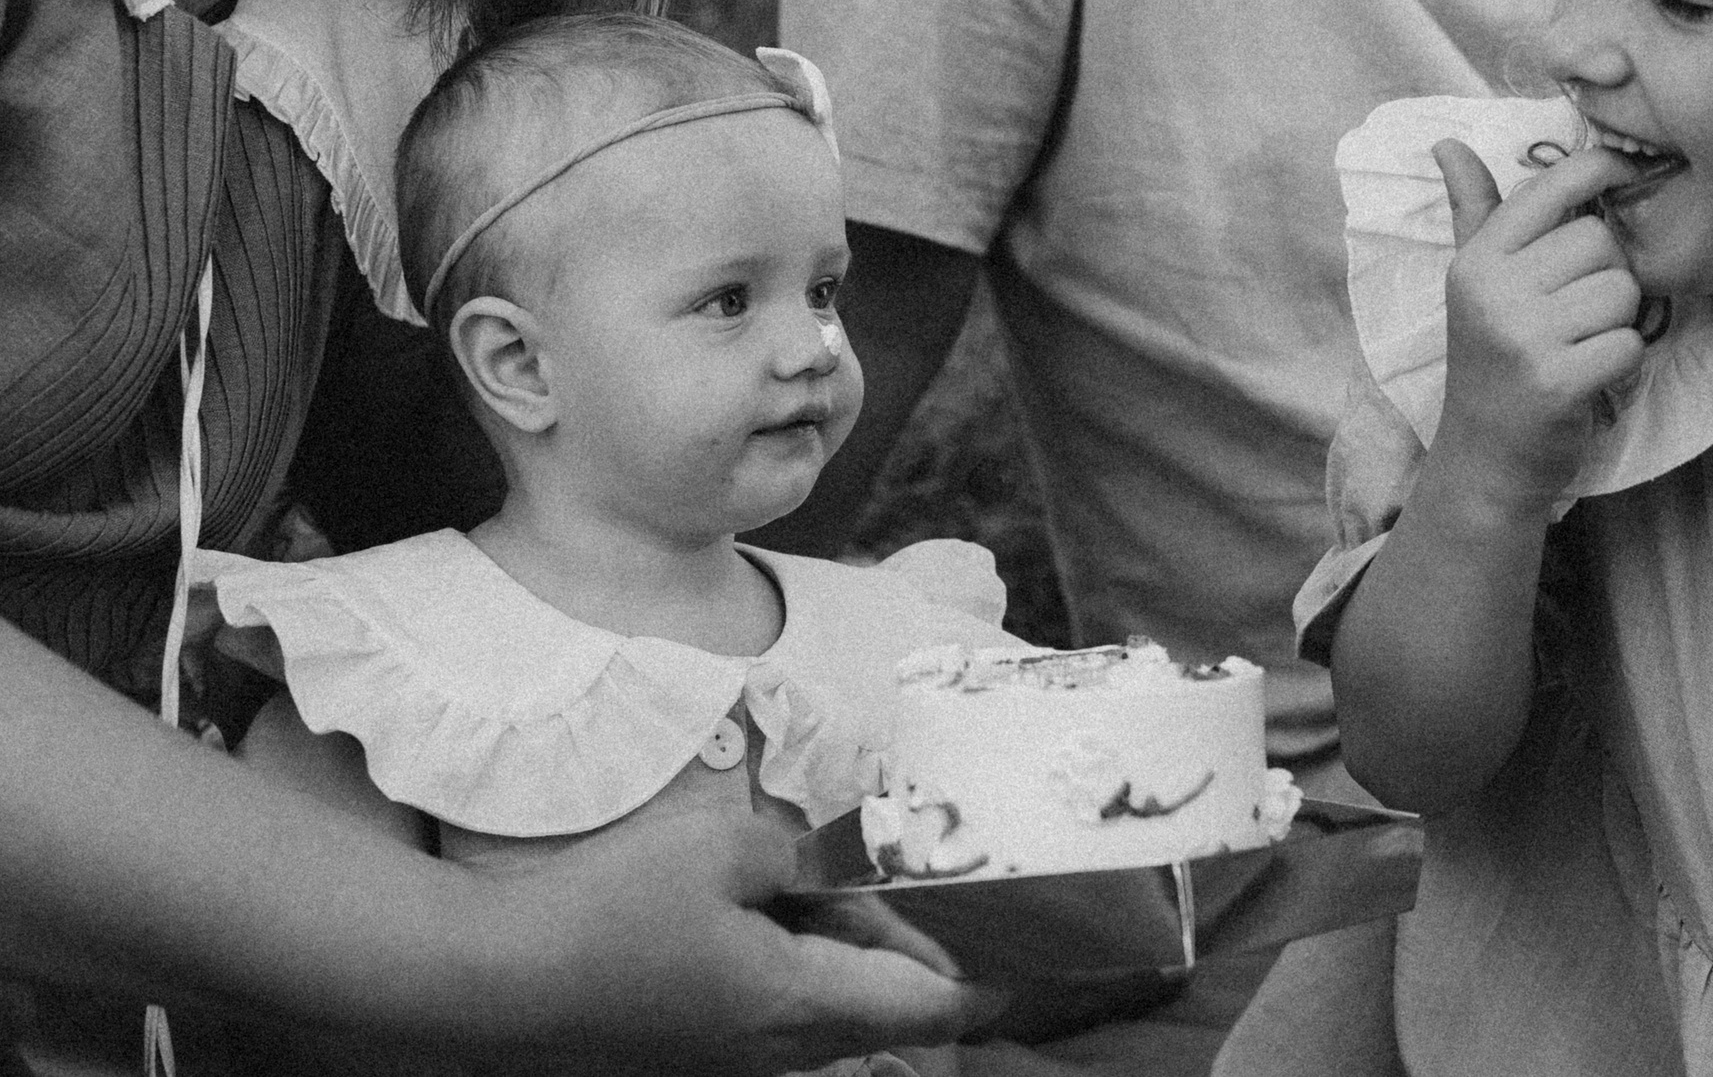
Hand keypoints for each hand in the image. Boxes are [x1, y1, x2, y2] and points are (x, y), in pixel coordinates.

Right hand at [469, 810, 1003, 1073]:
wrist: (487, 984)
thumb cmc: (608, 914)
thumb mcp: (722, 848)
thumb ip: (800, 852)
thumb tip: (827, 863)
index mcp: (804, 1006)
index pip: (932, 1006)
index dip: (989, 979)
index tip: (1035, 950)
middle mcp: (783, 1050)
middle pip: (886, 1004)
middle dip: (911, 941)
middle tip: (912, 870)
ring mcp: (736, 1058)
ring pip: (830, 1004)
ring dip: (846, 946)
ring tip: (828, 873)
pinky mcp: (696, 1049)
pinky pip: (779, 1005)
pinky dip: (796, 956)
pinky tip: (768, 901)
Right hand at [1428, 139, 1644, 517]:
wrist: (1485, 457)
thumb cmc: (1490, 358)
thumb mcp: (1474, 282)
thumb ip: (1474, 211)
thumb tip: (1448, 144)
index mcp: (1478, 260)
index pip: (1551, 186)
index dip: (1599, 169)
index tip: (1622, 173)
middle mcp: (1494, 291)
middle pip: (1600, 241)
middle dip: (1607, 272)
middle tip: (1580, 308)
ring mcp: (1524, 338)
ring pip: (1621, 291)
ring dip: (1617, 320)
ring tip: (1582, 343)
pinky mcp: (1557, 382)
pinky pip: (1629, 343)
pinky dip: (1623, 361)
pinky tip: (1592, 374)